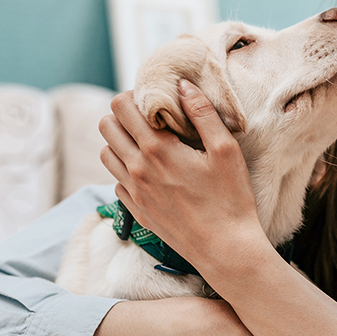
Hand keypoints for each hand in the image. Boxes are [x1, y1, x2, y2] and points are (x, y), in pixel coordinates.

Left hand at [99, 83, 266, 274]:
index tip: (158, 101)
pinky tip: (151, 172)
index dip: (136, 95)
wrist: (226, 250)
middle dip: (124, 114)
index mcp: (158, 149)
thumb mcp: (226, 150)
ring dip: (121, 141)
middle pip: (106, 125)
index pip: (122, 106)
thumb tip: (182, 85)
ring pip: (105, 153)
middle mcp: (138, 169)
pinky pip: (116, 181)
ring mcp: (134, 192)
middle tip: (151, 118)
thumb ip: (203, 113)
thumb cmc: (231, 199)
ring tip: (148, 143)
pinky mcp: (137, 211)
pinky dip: (126, 170)